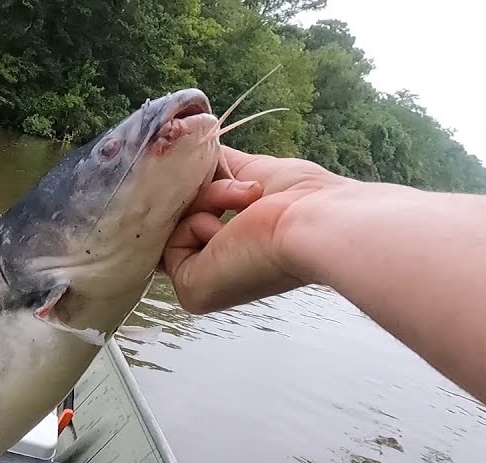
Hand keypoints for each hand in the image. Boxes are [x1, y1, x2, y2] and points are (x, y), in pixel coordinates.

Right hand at [162, 145, 353, 312]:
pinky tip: (232, 234)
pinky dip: (200, 225)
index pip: (197, 216)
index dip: (197, 192)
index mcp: (239, 248)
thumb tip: (186, 148)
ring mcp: (205, 282)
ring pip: (178, 224)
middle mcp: (221, 267)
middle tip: (241, 190)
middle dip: (207, 190)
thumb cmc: (300, 199)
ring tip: (246, 206)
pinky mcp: (191, 290)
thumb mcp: (250, 171)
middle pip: (184, 216)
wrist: (311, 221)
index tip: (209, 173)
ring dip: (209, 202)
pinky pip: (174, 241)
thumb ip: (216, 165)